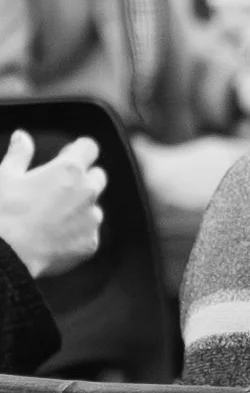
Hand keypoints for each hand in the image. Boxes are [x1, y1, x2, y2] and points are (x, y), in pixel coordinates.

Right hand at [0, 130, 105, 277]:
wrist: (2, 256)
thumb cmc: (1, 213)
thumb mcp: (4, 177)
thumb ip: (19, 153)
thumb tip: (22, 136)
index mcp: (68, 170)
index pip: (89, 148)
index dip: (79, 150)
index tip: (69, 155)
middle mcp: (87, 191)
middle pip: (97, 176)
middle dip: (83, 178)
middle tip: (58, 189)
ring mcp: (91, 218)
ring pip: (94, 207)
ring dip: (80, 208)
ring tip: (52, 218)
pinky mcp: (90, 243)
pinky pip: (89, 233)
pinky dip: (77, 234)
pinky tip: (55, 237)